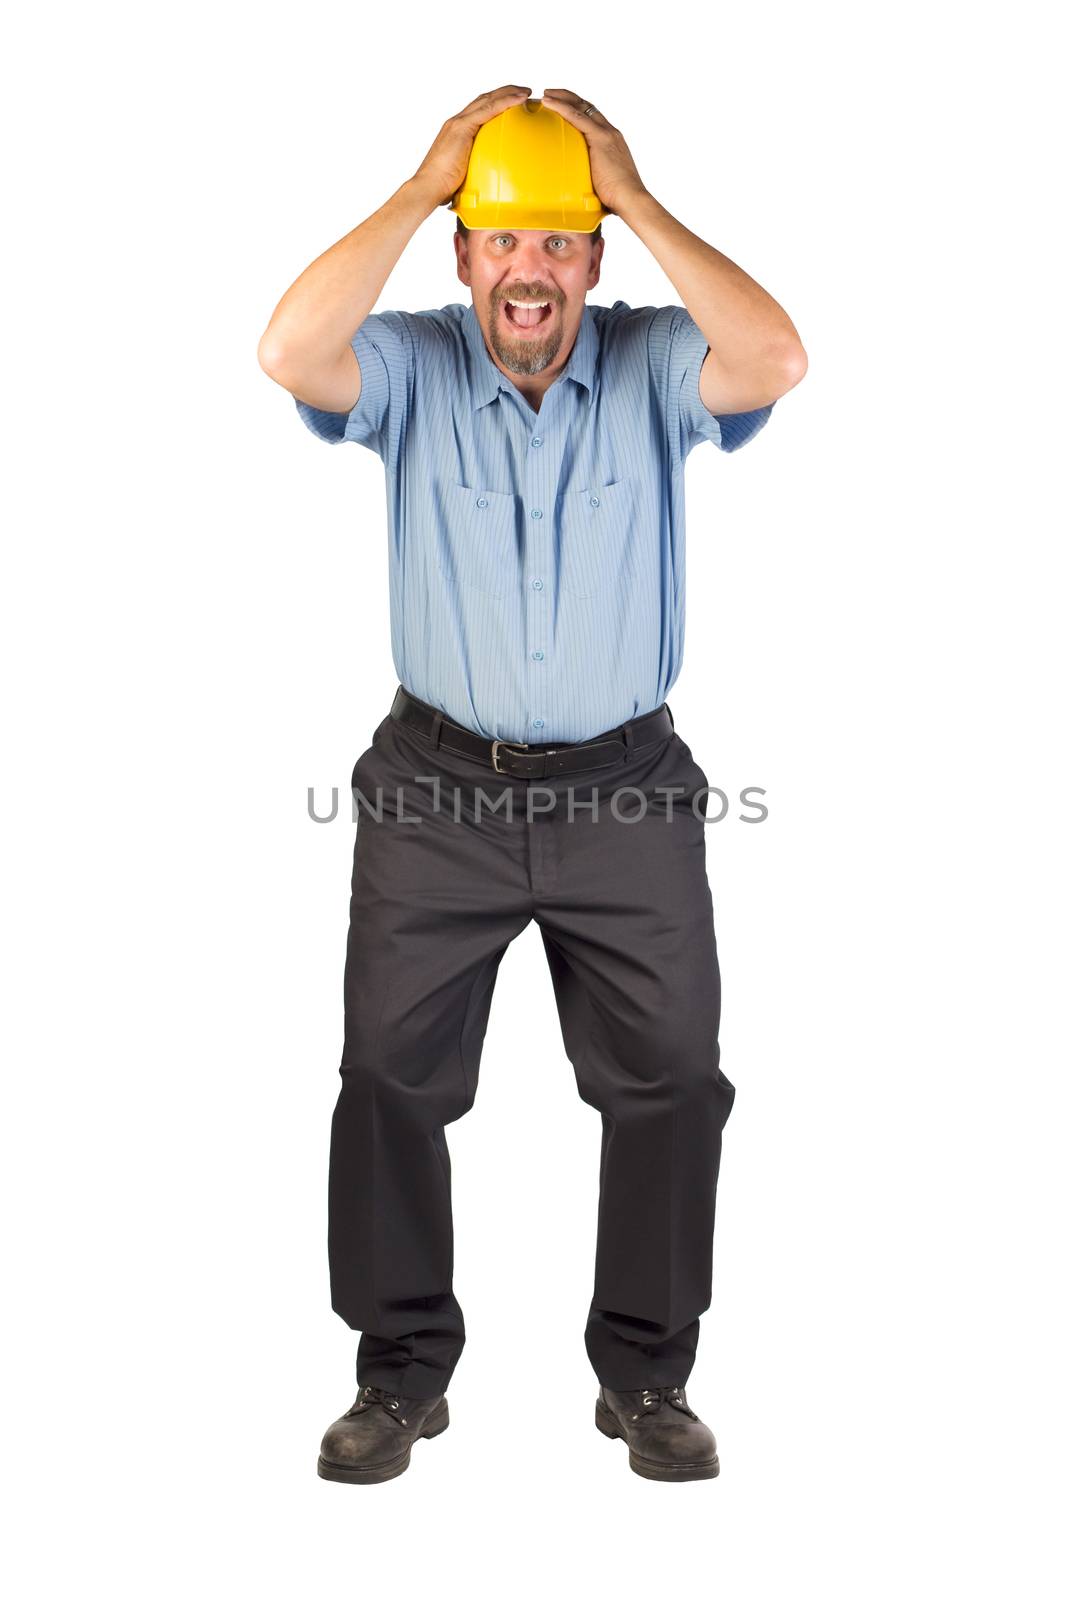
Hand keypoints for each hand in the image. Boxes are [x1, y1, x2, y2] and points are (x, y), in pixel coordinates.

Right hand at [412, 85, 531, 207]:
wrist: (428, 186)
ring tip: (526, 92)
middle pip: (484, 99)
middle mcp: (457, 121)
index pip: (479, 109)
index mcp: (457, 130)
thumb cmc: (442, 187)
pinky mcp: (462, 128)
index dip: (496, 102)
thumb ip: (475, 170)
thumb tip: (487, 182)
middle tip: (524, 91)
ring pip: (487, 100)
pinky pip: (488, 110)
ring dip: (508, 93)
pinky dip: (505, 102)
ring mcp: (459, 123)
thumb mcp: (464, 174)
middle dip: (505, 92)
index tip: (513, 100)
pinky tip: (519, 99)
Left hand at [541, 89, 646, 213]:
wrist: (630, 199)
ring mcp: (606, 133)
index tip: (562, 105)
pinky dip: (561, 107)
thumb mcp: (600, 182)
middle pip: (587, 106)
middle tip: (550, 94)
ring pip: (581, 107)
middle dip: (568, 97)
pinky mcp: (600, 138)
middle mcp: (610, 132)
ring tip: (546, 95)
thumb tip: (576, 190)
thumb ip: (588, 177)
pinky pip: (577, 116)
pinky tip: (548, 102)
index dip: (577, 108)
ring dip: (562, 98)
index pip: (592, 117)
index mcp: (611, 141)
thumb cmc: (617, 199)